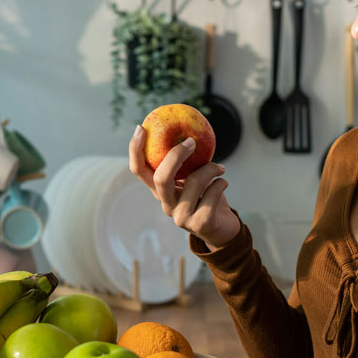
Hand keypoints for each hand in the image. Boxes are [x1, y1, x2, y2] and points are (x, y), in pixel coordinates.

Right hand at [128, 126, 240, 249]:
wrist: (223, 229)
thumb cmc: (207, 197)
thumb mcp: (193, 178)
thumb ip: (187, 163)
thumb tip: (186, 131)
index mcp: (160, 191)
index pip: (138, 171)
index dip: (135, 150)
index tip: (141, 128)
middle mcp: (166, 205)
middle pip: (161, 178)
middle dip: (175, 156)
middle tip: (192, 142)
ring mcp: (181, 217)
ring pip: (194, 183)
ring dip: (211, 169)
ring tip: (220, 168)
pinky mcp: (200, 224)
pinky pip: (211, 195)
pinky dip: (220, 184)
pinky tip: (223, 183)